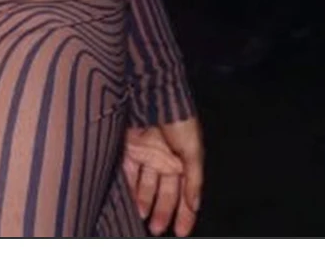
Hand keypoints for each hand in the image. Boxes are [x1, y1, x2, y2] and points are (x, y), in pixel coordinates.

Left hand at [122, 116, 203, 237]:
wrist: (153, 92)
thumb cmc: (178, 116)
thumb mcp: (192, 148)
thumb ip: (194, 179)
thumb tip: (195, 204)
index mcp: (183, 159)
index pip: (185, 192)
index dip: (185, 212)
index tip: (181, 231)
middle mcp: (165, 158)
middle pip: (165, 192)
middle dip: (162, 212)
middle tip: (157, 229)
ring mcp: (147, 154)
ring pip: (146, 185)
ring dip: (144, 203)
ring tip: (143, 220)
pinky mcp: (130, 148)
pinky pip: (129, 173)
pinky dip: (130, 188)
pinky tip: (129, 203)